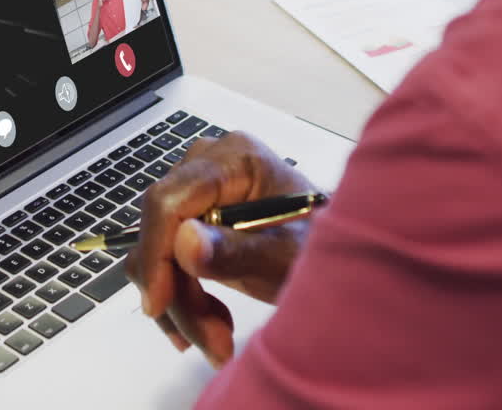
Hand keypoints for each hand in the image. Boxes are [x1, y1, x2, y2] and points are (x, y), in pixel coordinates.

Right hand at [126, 132, 316, 366]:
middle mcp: (208, 165)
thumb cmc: (327, 250)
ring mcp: (198, 190)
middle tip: (211, 342)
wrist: (344, 258)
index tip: (159, 305)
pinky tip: (210, 326)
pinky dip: (180, 298)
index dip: (157, 254)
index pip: (168, 201)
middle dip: (177, 292)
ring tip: (217, 342)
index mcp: (235, 159)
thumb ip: (239, 251)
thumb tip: (184, 241)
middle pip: (160, 230)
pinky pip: (164, 259)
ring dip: (180, 304)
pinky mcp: (193, 216)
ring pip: (157, 252)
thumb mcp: (288, 258)